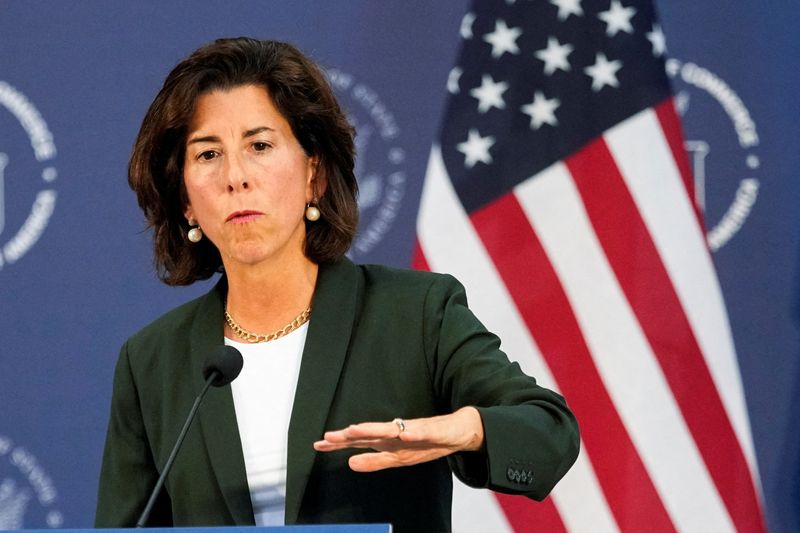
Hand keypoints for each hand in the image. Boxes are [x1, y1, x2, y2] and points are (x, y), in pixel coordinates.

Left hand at [313, 406, 484, 471]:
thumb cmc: (428, 442)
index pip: (359, 441)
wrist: (460, 430)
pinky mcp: (434, 429)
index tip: (318, 444)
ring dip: (374, 429)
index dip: (340, 443)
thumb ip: (375, 460)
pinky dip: (413, 432)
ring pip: (392, 429)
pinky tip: (405, 434)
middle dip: (351, 435)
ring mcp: (415, 429)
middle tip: (330, 436)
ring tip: (357, 430)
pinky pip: (422, 431)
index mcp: (389, 441)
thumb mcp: (399, 458)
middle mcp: (398, 432)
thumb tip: (350, 463)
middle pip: (370, 432)